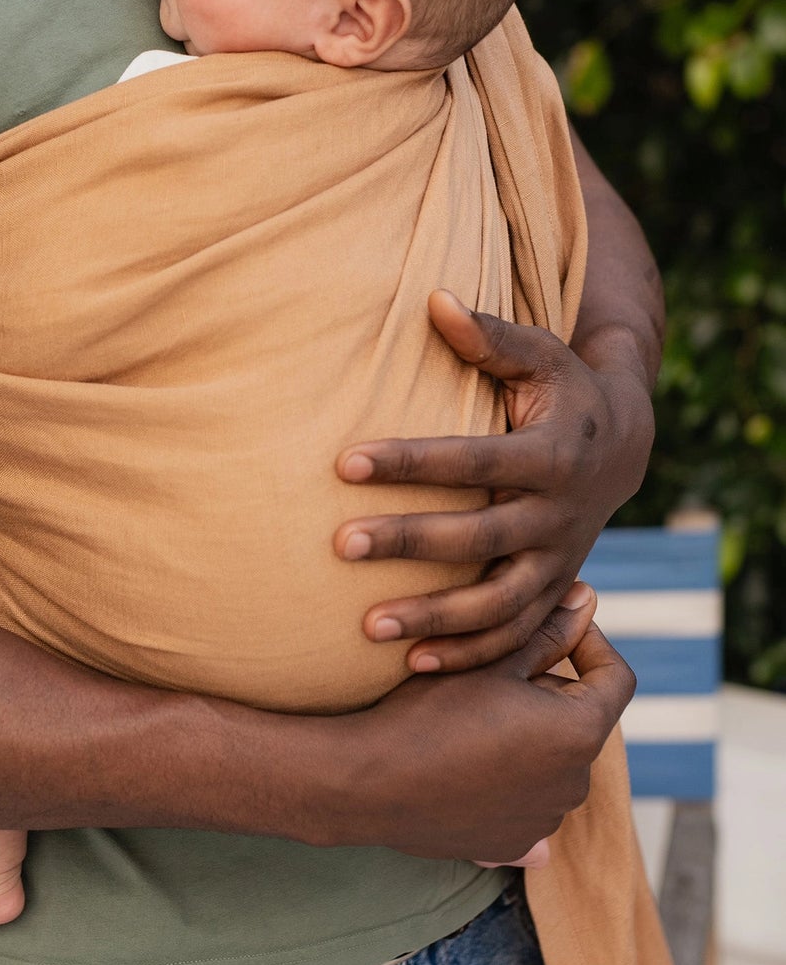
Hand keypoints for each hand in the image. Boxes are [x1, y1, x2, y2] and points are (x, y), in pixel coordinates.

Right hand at [323, 593, 633, 861]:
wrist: (371, 781)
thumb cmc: (430, 711)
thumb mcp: (490, 660)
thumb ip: (549, 631)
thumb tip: (588, 597)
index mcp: (579, 732)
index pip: (615, 678)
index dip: (590, 641)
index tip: (553, 623)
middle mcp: (575, 783)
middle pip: (577, 719)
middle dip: (547, 689)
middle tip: (491, 666)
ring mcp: (545, 820)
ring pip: (551, 759)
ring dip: (527, 734)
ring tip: (471, 712)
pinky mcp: (514, 845)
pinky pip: (525, 801)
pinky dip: (507, 780)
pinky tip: (466, 764)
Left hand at [332, 289, 654, 673]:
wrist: (624, 445)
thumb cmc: (562, 390)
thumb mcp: (539, 355)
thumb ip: (489, 336)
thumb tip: (433, 299)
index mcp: (552, 455)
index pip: (471, 460)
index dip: (409, 462)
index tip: (343, 463)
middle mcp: (559, 517)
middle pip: (477, 538)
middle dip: (408, 543)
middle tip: (339, 545)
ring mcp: (559, 564)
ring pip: (497, 607)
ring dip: (434, 620)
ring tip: (367, 628)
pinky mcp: (553, 594)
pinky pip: (513, 638)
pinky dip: (469, 657)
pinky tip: (413, 665)